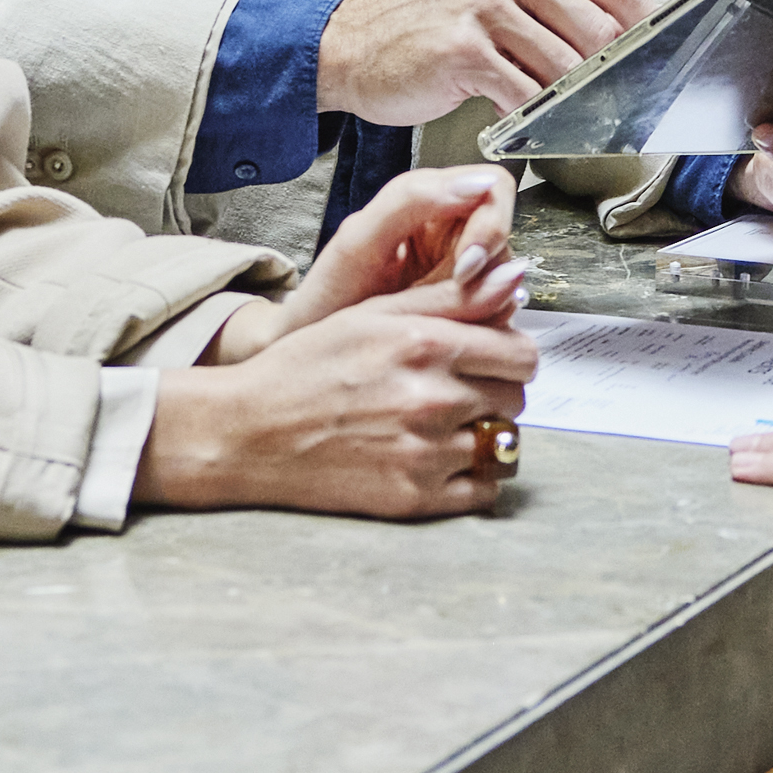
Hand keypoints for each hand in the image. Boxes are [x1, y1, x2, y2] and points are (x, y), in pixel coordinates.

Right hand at [149, 262, 540, 520]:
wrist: (252, 433)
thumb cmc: (307, 367)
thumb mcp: (372, 313)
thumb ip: (450, 297)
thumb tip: (515, 275)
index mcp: (426, 345)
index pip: (521, 354)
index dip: (508, 355)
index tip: (487, 360)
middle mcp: (433, 399)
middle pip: (516, 398)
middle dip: (494, 392)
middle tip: (456, 391)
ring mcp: (426, 453)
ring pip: (502, 443)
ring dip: (481, 434)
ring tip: (438, 425)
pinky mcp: (415, 497)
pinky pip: (483, 490)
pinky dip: (471, 477)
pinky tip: (438, 459)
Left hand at [215, 165, 524, 360]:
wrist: (311, 351)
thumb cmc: (327, 294)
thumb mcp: (360, 240)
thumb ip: (411, 200)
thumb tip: (476, 182)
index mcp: (429, 200)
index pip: (493, 188)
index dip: (492, 224)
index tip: (466, 267)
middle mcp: (450, 230)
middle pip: (506, 235)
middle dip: (488, 272)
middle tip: (454, 303)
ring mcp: (459, 270)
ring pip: (506, 277)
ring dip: (485, 304)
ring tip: (439, 323)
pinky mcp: (464, 308)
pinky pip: (496, 311)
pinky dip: (479, 326)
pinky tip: (447, 336)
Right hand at [320, 0, 653, 127]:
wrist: (359, 46)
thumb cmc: (442, 26)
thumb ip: (562, 7)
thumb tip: (633, 49)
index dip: (645, 38)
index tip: (649, 70)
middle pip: (602, 33)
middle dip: (606, 79)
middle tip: (601, 106)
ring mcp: (485, 4)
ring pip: (566, 68)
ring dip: (566, 103)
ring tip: (552, 112)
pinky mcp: (464, 48)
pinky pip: (525, 95)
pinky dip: (529, 116)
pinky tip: (514, 115)